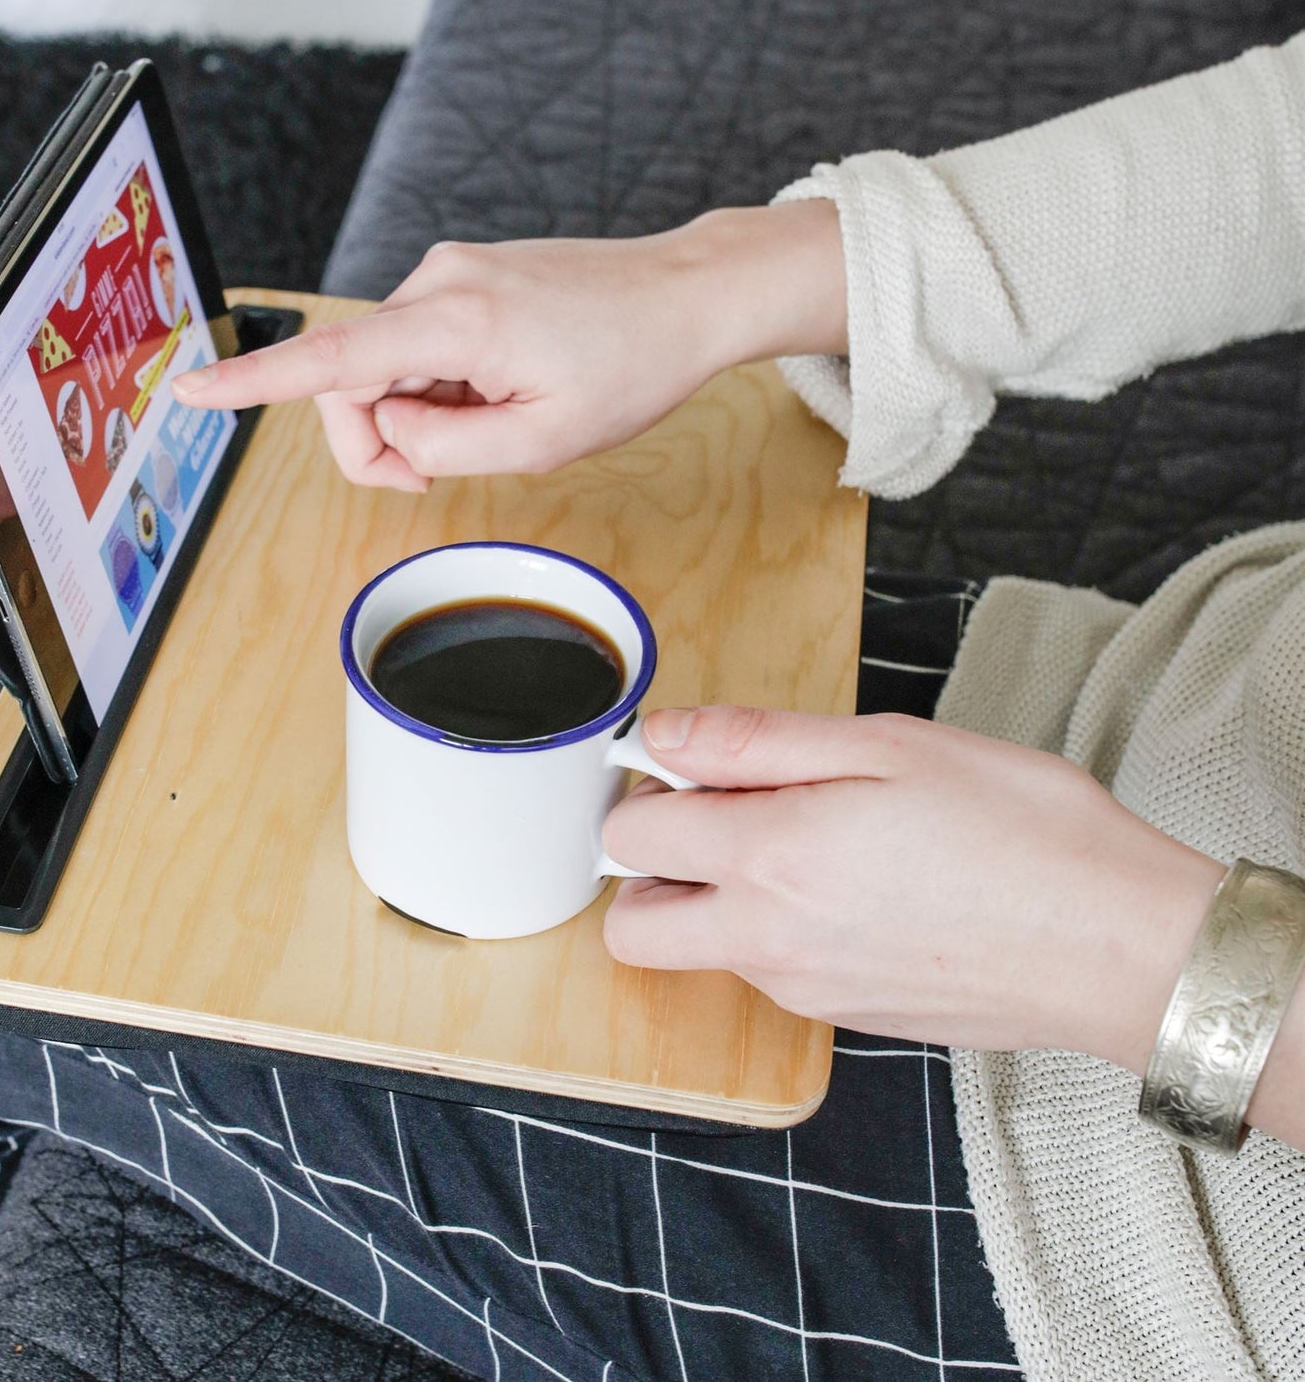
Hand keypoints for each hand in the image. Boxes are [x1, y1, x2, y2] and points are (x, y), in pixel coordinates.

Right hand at [172, 202, 845, 489]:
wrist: (684, 297)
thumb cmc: (629, 365)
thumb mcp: (540, 441)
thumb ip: (443, 447)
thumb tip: (389, 431)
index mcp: (453, 322)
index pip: (330, 361)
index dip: (254, 383)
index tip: (193, 391)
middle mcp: (437, 282)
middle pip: (351, 380)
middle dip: (379, 440)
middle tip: (440, 474)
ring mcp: (449, 273)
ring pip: (386, 367)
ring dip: (421, 413)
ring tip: (498, 419)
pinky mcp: (464, 278)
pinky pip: (418, 346)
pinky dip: (440, 385)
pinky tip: (500, 389)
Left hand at [602, 706, 1225, 1073]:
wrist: (1123, 947)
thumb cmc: (1024, 832)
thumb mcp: (888, 745)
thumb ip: (756, 741)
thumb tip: (664, 736)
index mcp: (771, 861)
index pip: (628, 838)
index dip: (647, 786)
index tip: (692, 762)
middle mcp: (769, 943)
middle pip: (633, 930)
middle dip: (650, 869)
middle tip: (723, 812)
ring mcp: (805, 991)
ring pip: (705, 947)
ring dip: (724, 894)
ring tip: (820, 837)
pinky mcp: (844, 1016)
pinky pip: (771, 970)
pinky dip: (782, 926)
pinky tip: (861, 884)